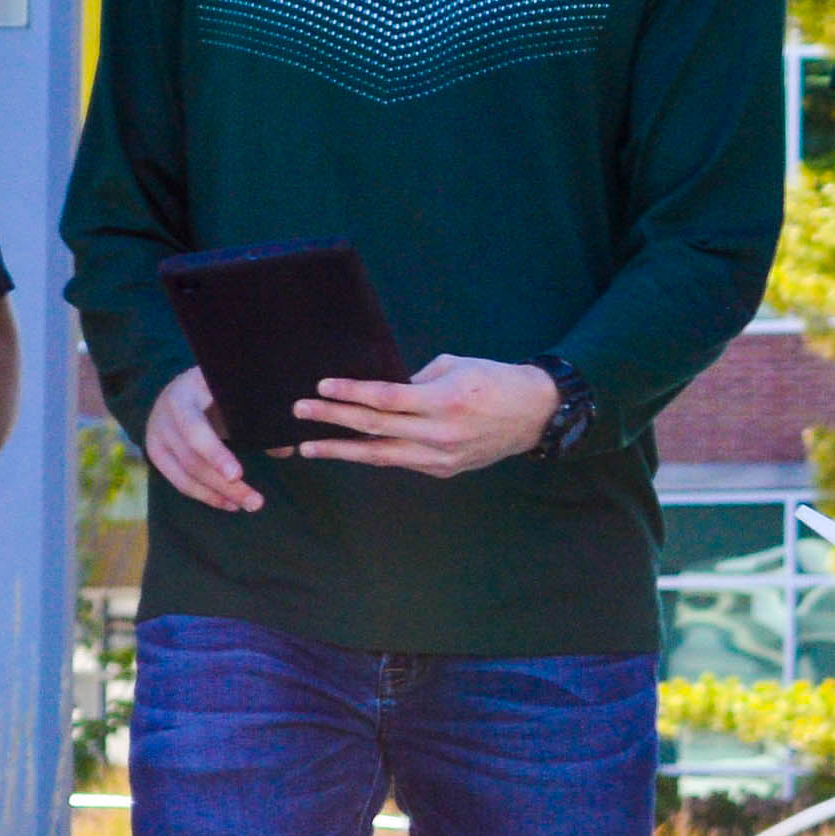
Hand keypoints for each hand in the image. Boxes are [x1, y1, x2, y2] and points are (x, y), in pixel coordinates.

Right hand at [144, 367, 259, 516]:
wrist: (181, 386)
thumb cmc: (216, 388)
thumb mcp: (233, 392)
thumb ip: (258, 416)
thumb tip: (286, 449)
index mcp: (185, 393)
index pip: (195, 429)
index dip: (215, 454)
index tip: (237, 475)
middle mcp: (165, 415)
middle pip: (192, 458)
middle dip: (225, 484)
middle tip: (256, 502)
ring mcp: (156, 434)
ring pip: (186, 474)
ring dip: (218, 494)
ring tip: (248, 504)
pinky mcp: (155, 453)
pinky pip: (179, 482)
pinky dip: (205, 495)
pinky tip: (229, 503)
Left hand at [295, 355, 559, 478]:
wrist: (534, 415)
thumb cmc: (494, 380)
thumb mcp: (456, 365)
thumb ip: (417, 380)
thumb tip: (382, 390)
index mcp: (444, 400)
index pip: (386, 399)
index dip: (351, 393)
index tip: (322, 386)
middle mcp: (440, 433)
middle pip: (375, 428)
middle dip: (333, 419)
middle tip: (300, 412)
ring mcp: (440, 457)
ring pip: (380, 455)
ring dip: (341, 450)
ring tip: (308, 446)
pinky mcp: (443, 469)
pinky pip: (400, 461)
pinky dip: (372, 455)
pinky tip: (348, 450)